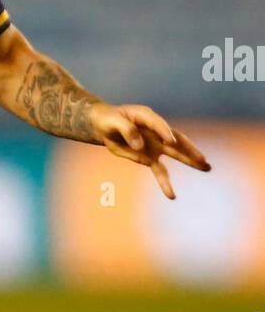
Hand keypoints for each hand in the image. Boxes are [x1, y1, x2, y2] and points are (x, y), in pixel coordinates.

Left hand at [88, 103, 210, 199]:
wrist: (104, 126)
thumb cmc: (109, 120)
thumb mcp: (112, 121)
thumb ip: (126, 130)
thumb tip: (141, 146)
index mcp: (146, 117)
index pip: (158, 124)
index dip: (164, 132)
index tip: (170, 141)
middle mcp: (155, 131)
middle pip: (176, 140)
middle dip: (190, 150)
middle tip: (204, 159)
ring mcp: (154, 145)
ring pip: (175, 154)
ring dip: (190, 162)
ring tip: (207, 168)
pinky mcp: (148, 157)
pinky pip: (159, 171)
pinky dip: (165, 183)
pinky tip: (172, 195)